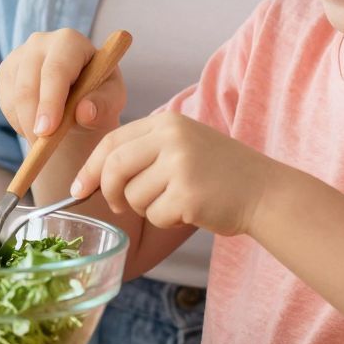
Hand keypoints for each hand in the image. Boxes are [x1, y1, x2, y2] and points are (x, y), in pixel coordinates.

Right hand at [0, 29, 126, 139]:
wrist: (79, 99)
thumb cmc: (99, 96)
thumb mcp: (111, 101)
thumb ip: (103, 105)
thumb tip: (85, 112)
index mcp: (70, 41)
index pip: (56, 70)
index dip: (50, 101)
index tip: (47, 131)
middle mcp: (41, 41)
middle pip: (29, 84)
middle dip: (32, 118)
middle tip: (40, 146)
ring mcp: (20, 54)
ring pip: (15, 96)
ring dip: (27, 123)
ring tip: (46, 137)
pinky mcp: (6, 71)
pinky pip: (6, 102)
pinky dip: (19, 121)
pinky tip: (37, 124)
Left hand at [71, 113, 271, 237]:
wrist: (264, 191)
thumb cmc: (219, 174)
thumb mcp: (183, 145)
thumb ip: (145, 151)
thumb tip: (92, 176)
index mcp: (167, 122)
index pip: (112, 141)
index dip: (90, 167)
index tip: (78, 187)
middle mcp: (172, 138)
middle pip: (114, 167)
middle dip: (107, 191)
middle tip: (116, 206)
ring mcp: (181, 165)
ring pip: (133, 196)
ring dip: (147, 208)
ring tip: (176, 201)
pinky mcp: (189, 195)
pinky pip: (155, 216)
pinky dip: (166, 221)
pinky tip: (189, 212)